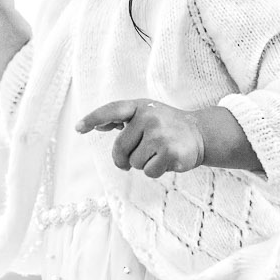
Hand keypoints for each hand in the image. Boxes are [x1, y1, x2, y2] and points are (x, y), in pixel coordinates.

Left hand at [76, 99, 206, 176]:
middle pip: (120, 149)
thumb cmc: (168, 126)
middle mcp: (149, 117)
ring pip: (134, 163)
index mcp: (140, 107)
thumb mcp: (147, 115)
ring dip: (144, 163)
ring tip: (159, 152)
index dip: (94, 118)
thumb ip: (123, 120)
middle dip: (125, 158)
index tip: (78, 128)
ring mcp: (159, 135)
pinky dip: (156, 171)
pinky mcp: (169, 152)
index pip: (112, 110)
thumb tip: (99, 126)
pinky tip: (167, 160)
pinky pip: (148, 172)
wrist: (200, 134)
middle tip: (141, 154)